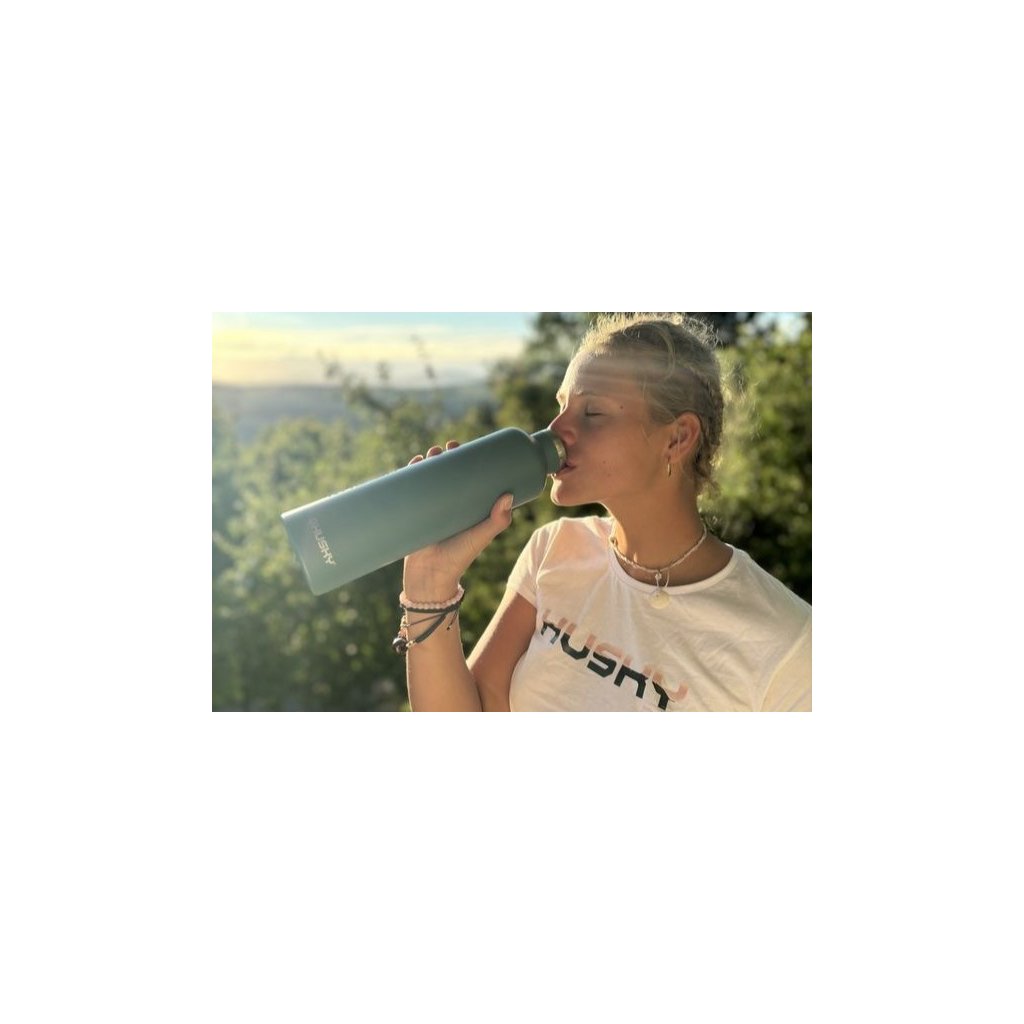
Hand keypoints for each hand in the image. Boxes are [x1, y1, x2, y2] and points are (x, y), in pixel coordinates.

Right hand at [402, 440, 513, 599]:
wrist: (429, 578)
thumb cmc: (459, 559)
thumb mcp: (480, 538)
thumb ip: (497, 521)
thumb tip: (508, 495)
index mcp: (468, 507)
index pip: (468, 477)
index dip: (467, 461)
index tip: (467, 447)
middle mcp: (449, 505)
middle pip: (446, 473)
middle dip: (445, 456)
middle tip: (447, 447)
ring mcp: (430, 508)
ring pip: (428, 479)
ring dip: (427, 462)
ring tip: (429, 454)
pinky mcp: (413, 514)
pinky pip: (410, 491)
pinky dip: (409, 476)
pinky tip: (411, 464)